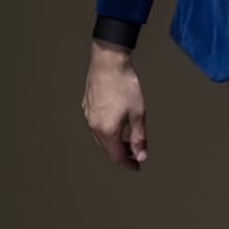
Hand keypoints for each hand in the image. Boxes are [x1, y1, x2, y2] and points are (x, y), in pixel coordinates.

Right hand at [82, 40, 147, 169]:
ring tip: (127, 140)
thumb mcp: (138, 114)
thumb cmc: (125, 86)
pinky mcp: (87, 105)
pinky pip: (95, 125)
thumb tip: (141, 156)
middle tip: (136, 153)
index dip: (129, 163)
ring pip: (100, 137)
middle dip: (122, 153)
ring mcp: (88, 115)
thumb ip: (139, 138)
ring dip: (113, 142)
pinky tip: (116, 123)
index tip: (137, 166)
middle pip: (108, 148)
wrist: (108, 62)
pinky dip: (106, 131)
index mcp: (107, 130)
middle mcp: (94, 126)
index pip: (117, 156)